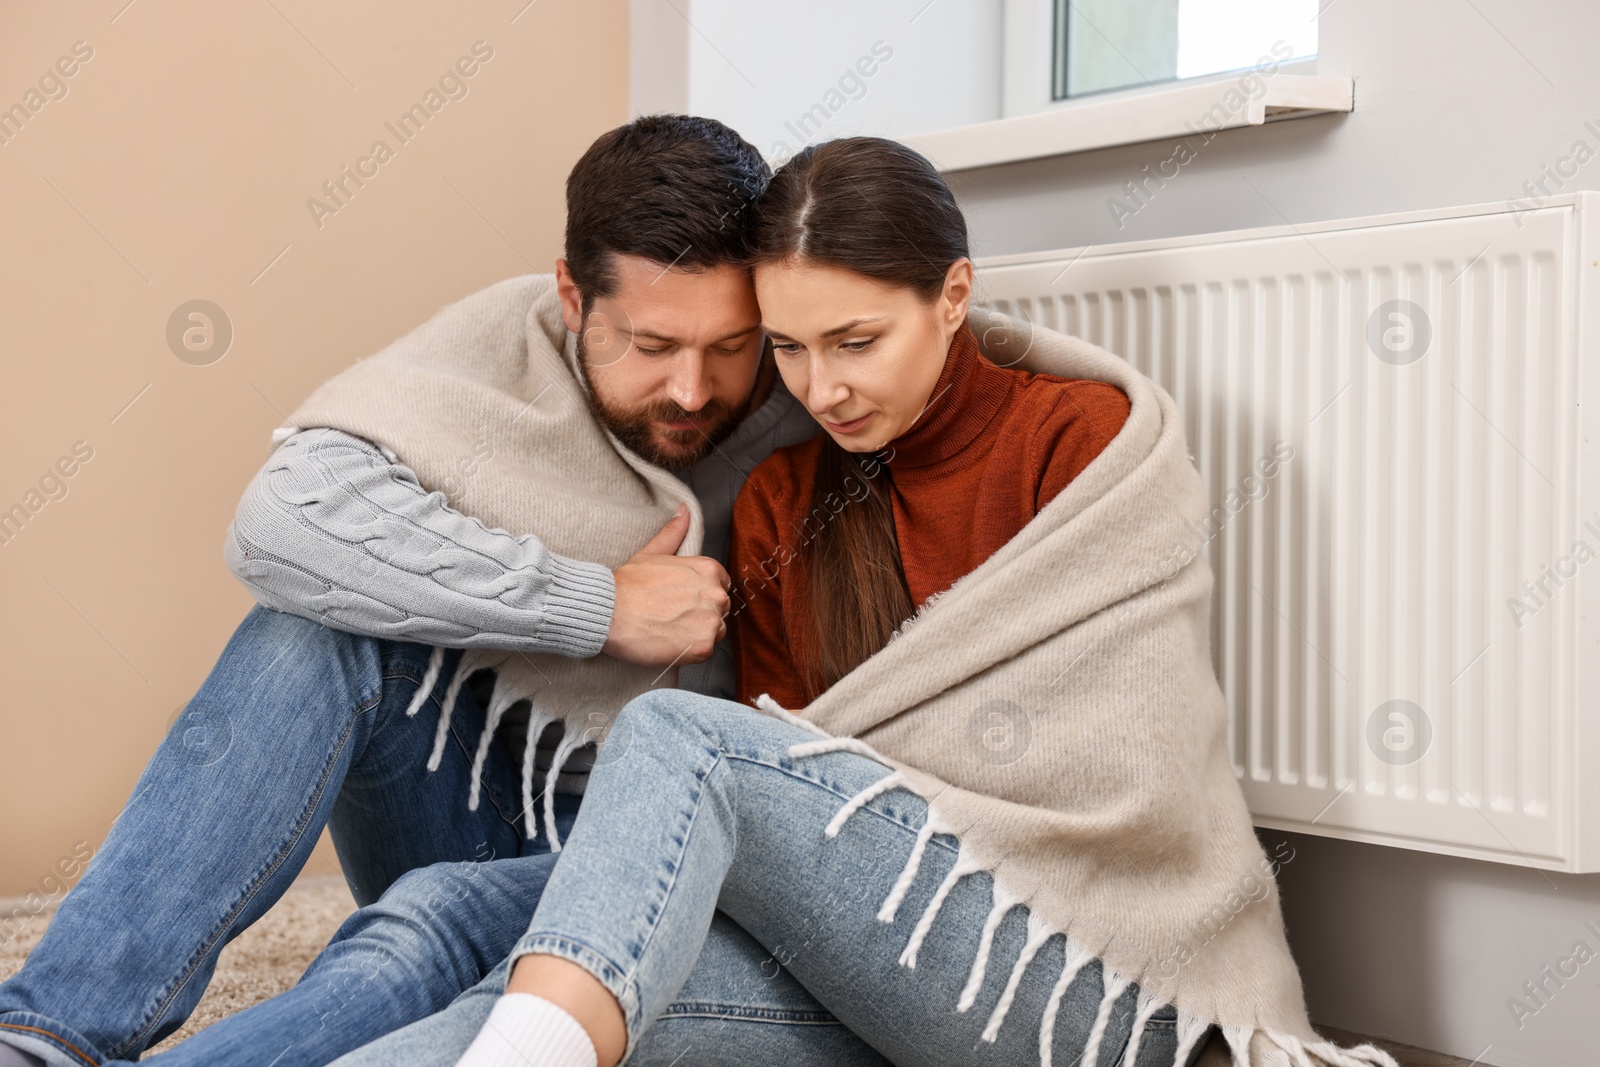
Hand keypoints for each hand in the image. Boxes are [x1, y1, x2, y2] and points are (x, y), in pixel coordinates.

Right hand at [602, 505, 730, 666]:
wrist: (609, 612)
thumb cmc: (628, 584)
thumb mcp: (653, 553)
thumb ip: (673, 533)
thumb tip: (684, 510)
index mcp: (708, 570)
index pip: (720, 585)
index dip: (700, 594)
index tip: (681, 600)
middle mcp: (716, 594)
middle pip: (719, 609)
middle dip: (699, 614)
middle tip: (671, 616)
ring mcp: (711, 621)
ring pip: (714, 631)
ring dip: (696, 633)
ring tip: (669, 629)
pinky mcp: (703, 647)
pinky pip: (705, 651)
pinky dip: (689, 650)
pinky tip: (669, 641)